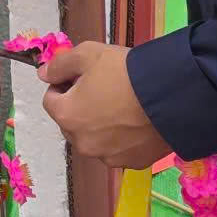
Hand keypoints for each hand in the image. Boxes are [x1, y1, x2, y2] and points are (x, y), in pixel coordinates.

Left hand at [39, 43, 170, 169]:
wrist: (172, 96)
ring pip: (94, 138)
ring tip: (123, 104)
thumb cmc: (126, 73)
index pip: (51, 100)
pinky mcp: (132, 162)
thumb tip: (43, 74)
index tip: (82, 76)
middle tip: (104, 88)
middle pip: (71, 121)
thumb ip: (59, 64)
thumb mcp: (88, 54)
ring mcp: (107, 156)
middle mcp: (82, 142)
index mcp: (67, 116)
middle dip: (80, 106)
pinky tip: (136, 120)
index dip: (64, 84)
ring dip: (100, 124)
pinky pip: (118, 149)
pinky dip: (122, 138)